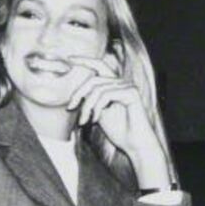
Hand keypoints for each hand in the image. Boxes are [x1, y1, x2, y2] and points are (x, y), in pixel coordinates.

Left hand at [66, 55, 172, 187]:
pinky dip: (97, 108)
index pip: (99, 65)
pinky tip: (96, 120)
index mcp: (115, 85)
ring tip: (84, 121)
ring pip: (97, 89)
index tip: (69, 60)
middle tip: (71, 108)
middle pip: (94, 79)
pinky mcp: (131, 93)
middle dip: (79, 93)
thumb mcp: (99, 112)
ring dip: (87, 106)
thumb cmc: (119, 131)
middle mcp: (122, 83)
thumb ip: (90, 100)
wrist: (135, 145)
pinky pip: (106, 94)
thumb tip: (75, 94)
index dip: (84, 60)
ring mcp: (128, 87)